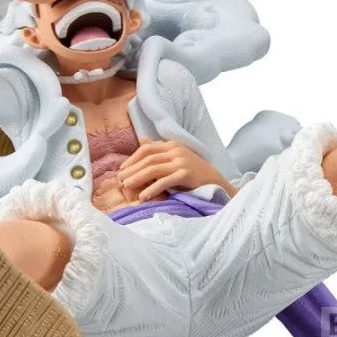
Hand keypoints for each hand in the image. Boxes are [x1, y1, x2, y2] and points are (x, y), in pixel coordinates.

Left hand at [118, 139, 236, 200]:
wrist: (216, 182)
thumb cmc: (193, 172)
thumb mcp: (176, 157)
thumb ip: (160, 150)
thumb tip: (142, 140)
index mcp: (172, 145)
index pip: (147, 148)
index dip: (132, 158)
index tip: (122, 169)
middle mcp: (176, 150)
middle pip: (148, 159)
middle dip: (132, 170)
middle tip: (120, 181)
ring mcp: (182, 162)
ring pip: (153, 169)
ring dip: (137, 178)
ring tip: (127, 187)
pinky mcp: (186, 174)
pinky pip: (165, 181)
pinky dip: (152, 189)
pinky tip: (144, 196)